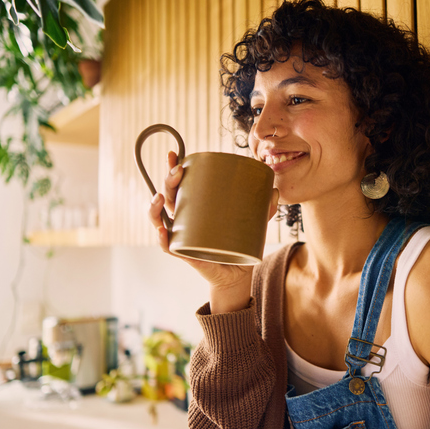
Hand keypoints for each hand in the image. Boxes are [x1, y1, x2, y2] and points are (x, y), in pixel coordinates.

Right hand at [147, 151, 279, 312]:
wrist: (237, 275)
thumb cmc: (238, 245)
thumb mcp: (251, 225)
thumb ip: (262, 209)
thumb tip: (275, 192)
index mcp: (194, 208)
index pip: (179, 185)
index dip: (172, 168)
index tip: (174, 153)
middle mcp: (183, 221)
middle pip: (168, 198)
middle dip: (168, 182)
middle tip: (178, 171)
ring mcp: (182, 237)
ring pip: (159, 220)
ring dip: (154, 208)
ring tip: (161, 197)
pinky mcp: (186, 255)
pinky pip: (168, 247)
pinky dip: (163, 240)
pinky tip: (163, 231)